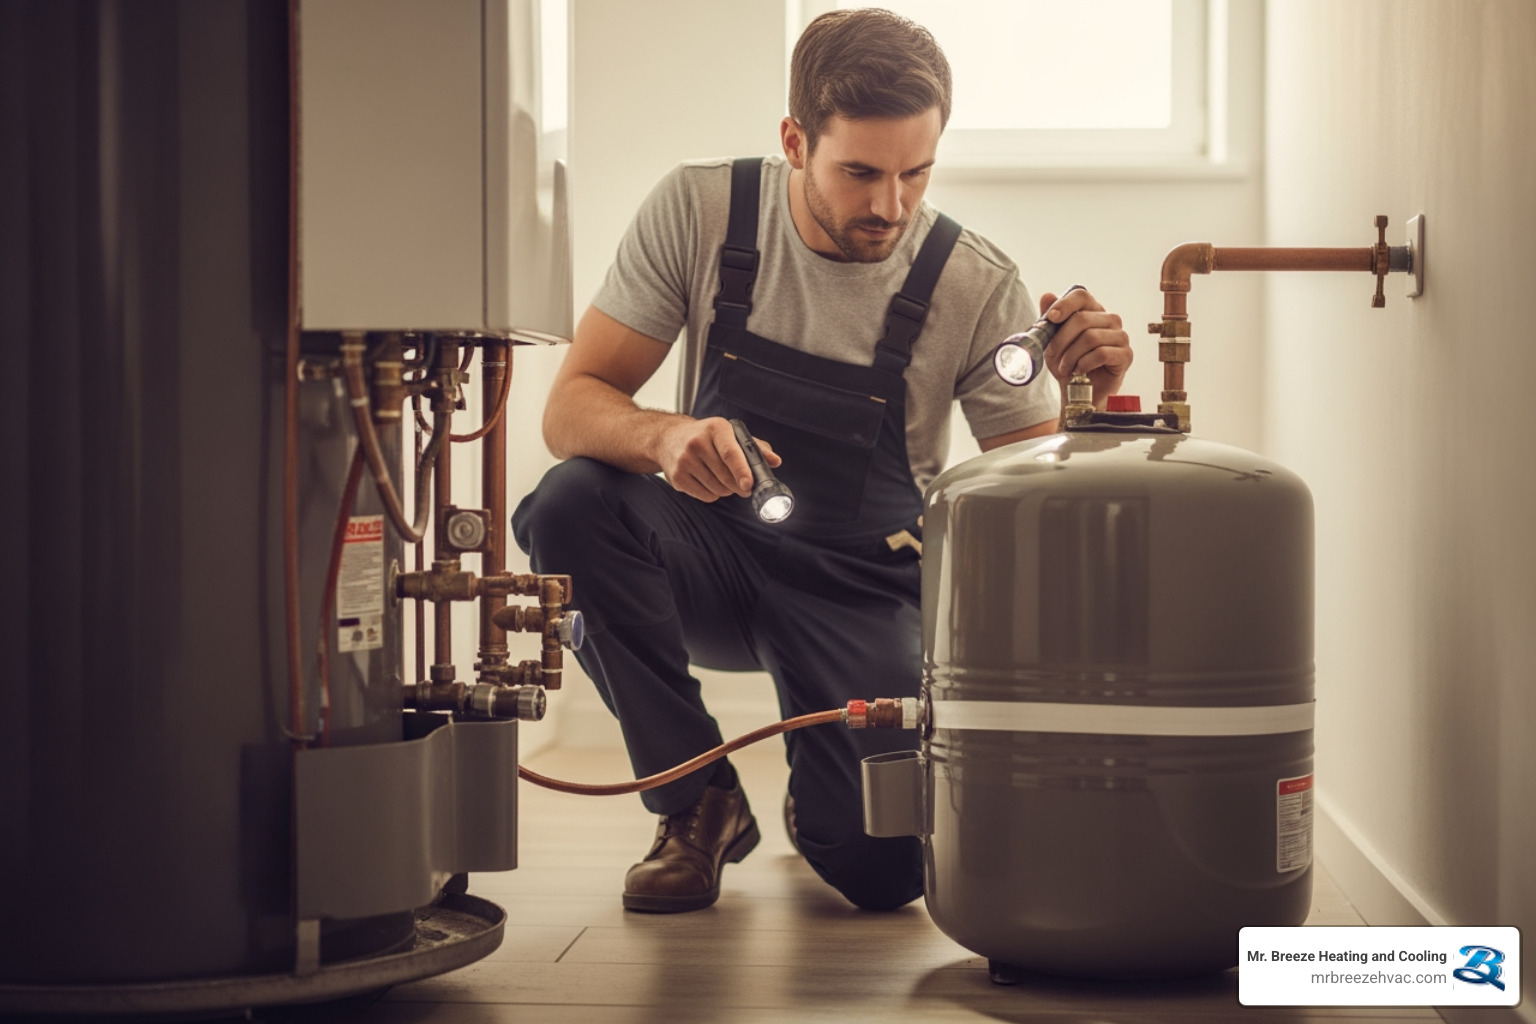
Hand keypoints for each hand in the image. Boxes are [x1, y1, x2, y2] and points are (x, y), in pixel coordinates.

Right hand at [656, 416, 781, 502]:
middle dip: (739, 485)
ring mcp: (684, 460)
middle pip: (725, 476)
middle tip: (744, 485)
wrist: (668, 438)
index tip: (749, 484)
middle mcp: (697, 442)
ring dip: (726, 490)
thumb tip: (775, 461)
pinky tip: (710, 482)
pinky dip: (713, 494)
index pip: (730, 453)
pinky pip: (705, 496)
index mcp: (715, 428)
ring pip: (717, 489)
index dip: (742, 471)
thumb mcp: (729, 434)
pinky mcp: (677, 477)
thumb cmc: (706, 436)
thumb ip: (755, 447)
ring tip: (723, 479)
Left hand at [1038, 288, 1132, 407]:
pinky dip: (1084, 363)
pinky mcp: (1126, 354)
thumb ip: (1050, 320)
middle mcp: (1109, 319)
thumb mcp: (1052, 342)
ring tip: (1065, 367)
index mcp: (1092, 311)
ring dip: (1071, 355)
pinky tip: (1079, 371)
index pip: (1081, 296)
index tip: (1051, 318)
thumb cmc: (1067, 364)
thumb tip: (1047, 295)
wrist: (1079, 392)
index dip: (1064, 304)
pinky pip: (1102, 353)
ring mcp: (1120, 336)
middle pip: (1082, 318)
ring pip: (1090, 337)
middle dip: (1061, 339)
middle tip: (1053, 355)